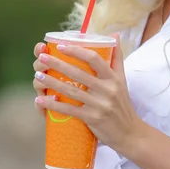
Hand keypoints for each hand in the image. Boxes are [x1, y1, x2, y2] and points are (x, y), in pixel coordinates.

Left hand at [33, 34, 144, 154]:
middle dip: (58, 64)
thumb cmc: (122, 105)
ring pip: (72, 91)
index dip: (76, 51)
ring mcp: (100, 104)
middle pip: (79, 73)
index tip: (60, 46)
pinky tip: (41, 100)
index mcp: (113, 78)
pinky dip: (54, 105)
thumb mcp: (123, 80)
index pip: (94, 59)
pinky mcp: (93, 118)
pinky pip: (70, 110)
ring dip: (52, 82)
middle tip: (42, 58)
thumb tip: (115, 35)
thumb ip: (117, 58)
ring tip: (39, 75)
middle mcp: (108, 89)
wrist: (130, 133)